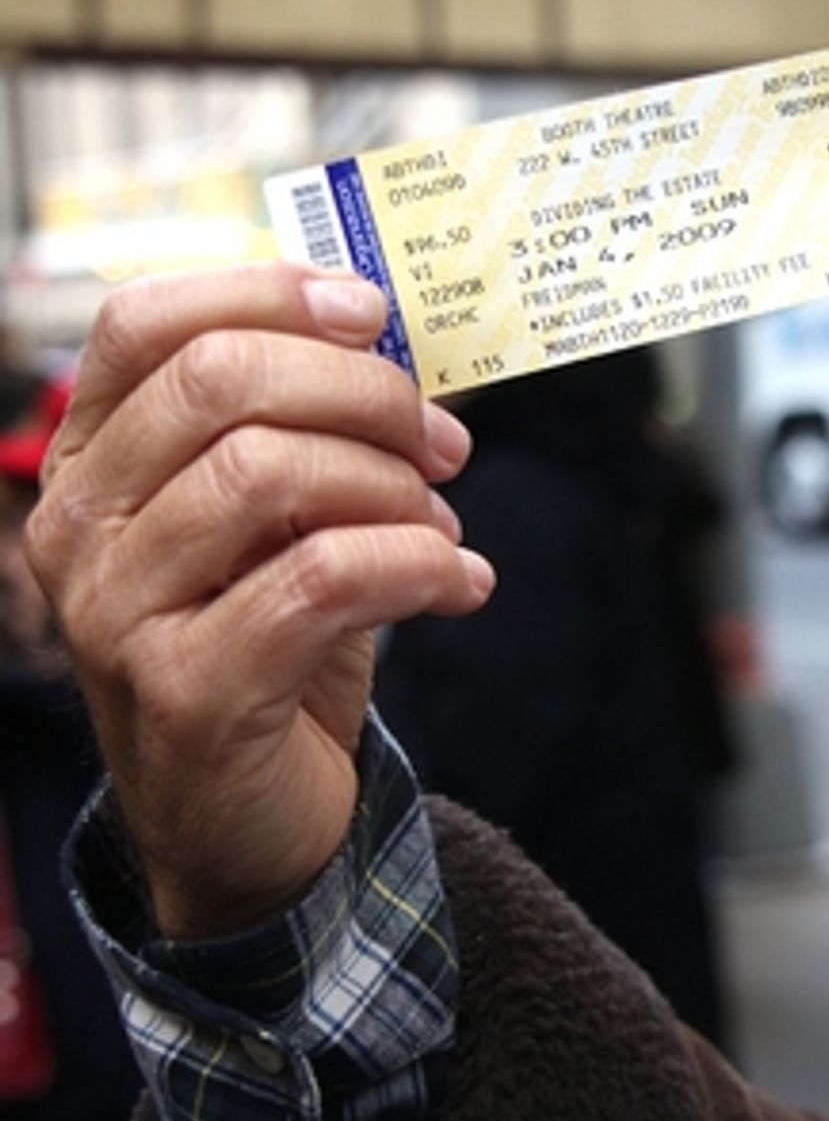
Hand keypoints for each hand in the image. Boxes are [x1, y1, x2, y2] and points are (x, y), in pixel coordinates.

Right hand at [26, 266, 493, 937]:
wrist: (248, 828)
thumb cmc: (268, 648)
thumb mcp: (275, 521)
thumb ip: (302, 427)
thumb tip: (389, 336)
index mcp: (89, 464)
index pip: (143, 322)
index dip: (267, 292)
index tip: (372, 315)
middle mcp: (77, 531)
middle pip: (218, 382)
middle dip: (361, 392)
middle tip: (440, 441)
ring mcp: (116, 615)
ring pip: (269, 472)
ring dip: (392, 485)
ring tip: (443, 526)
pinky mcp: (187, 692)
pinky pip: (322, 580)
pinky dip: (416, 564)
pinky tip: (460, 583)